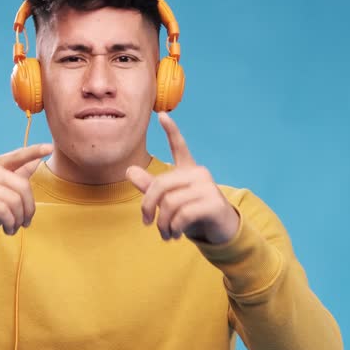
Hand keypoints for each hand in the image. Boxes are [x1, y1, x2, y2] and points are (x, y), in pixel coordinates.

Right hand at [0, 143, 53, 246]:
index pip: (17, 156)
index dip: (34, 151)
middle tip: (26, 222)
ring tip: (15, 227)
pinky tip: (8, 230)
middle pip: (22, 185)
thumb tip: (37, 161)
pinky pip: (3, 211)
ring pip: (13, 200)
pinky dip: (10, 223)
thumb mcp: (5, 192)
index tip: (50, 148)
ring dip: (19, 219)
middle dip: (29, 208)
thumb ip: (19, 176)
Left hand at [125, 112, 239, 243]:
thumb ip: (151, 188)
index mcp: (189, 170)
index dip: (171, 130)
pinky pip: (183, 215)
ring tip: (165, 234)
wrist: (221, 231)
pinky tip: (175, 235)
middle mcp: (199, 174)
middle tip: (147, 222)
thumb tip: (129, 170)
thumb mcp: (170, 201)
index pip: (179, 146)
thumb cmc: (194, 214)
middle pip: (161, 185)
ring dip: (163, 224)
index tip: (162, 114)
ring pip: (170, 203)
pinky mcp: (214, 204)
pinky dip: (174, 228)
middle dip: (149, 206)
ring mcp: (208, 187)